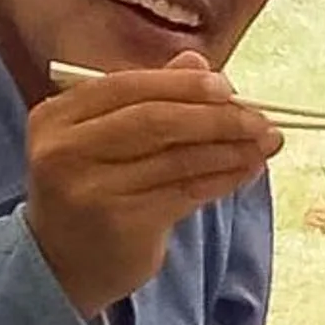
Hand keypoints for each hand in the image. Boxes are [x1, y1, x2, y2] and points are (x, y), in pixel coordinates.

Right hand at [24, 53, 279, 316]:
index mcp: (57, 117)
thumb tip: (198, 61)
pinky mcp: (121, 222)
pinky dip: (224, 177)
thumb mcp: (106, 140)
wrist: (64, 263)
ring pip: (178, 158)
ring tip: (267, 143)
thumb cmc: (93, 189)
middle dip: (216, 116)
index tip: (228, 87)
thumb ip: (148, 98)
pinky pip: (187, 191)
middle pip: (155, 120)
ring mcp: (90, 189)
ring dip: (232, 148)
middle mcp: (64, 150)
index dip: (183, 84)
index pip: (127, 86)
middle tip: (260, 118)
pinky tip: (249, 169)